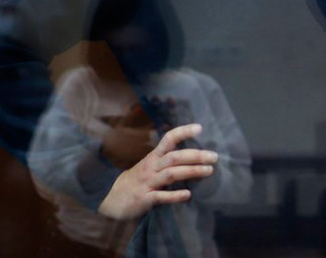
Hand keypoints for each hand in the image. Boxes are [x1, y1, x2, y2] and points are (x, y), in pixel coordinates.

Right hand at [98, 123, 217, 219]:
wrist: (111, 198)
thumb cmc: (137, 180)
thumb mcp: (150, 165)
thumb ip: (167, 159)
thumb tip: (193, 154)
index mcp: (154, 157)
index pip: (168, 139)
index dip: (183, 132)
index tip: (200, 127)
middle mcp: (151, 167)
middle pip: (175, 157)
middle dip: (195, 155)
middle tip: (214, 156)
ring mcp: (147, 182)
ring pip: (171, 174)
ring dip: (191, 171)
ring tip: (209, 171)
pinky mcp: (144, 199)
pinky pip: (160, 196)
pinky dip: (174, 195)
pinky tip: (187, 195)